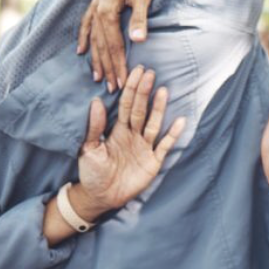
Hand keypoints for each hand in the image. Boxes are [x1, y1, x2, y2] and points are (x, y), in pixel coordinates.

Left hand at [70, 66, 186, 219]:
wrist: (100, 197)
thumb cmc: (92, 172)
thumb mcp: (89, 149)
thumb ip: (95, 127)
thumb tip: (96, 102)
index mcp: (118, 130)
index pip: (127, 105)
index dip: (131, 89)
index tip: (136, 71)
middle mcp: (134, 135)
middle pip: (141, 110)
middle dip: (145, 92)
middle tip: (149, 73)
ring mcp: (145, 147)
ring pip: (154, 123)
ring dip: (159, 108)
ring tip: (163, 91)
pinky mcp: (153, 161)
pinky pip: (165, 145)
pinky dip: (172, 134)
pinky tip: (180, 121)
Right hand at [77, 0, 155, 90]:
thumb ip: (140, 18)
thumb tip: (138, 41)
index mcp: (107, 11)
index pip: (114, 45)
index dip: (118, 64)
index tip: (122, 82)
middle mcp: (97, 11)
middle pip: (102, 46)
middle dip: (108, 68)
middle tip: (113, 88)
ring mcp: (94, 7)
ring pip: (93, 39)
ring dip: (96, 59)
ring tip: (98, 77)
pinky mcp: (96, 2)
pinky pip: (86, 25)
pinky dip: (83, 39)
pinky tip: (80, 51)